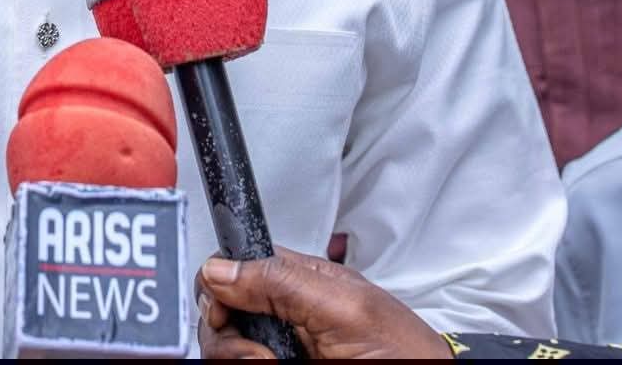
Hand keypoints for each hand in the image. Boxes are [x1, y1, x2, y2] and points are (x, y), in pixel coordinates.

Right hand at [196, 247, 448, 359]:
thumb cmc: (402, 354)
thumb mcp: (344, 307)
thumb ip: (282, 281)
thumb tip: (220, 268)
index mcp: (296, 279)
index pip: (232, 266)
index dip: (219, 287)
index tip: (227, 312)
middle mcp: (280, 312)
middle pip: (219, 311)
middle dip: (227, 334)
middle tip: (262, 352)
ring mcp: (278, 346)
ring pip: (224, 345)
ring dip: (238, 356)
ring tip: (274, 364)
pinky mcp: (277, 364)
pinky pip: (240, 364)